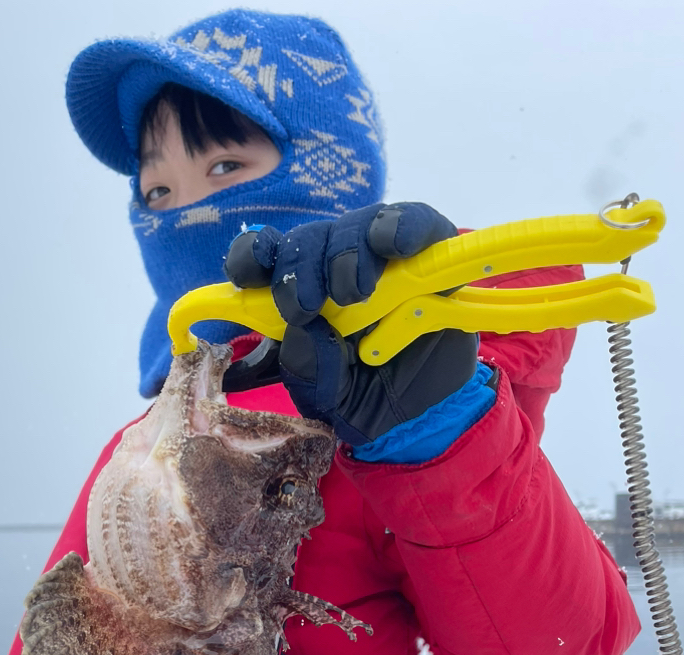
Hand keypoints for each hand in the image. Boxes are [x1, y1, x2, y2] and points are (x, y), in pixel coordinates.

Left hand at [224, 203, 479, 448]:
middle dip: (297, 270)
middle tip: (306, 306)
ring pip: (352, 226)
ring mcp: (378, 253)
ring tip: (356, 292)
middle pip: (305, 241)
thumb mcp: (337, 406)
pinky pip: (411, 221)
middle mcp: (333, 268)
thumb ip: (312, 380)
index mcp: (302, 300)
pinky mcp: (427, 246)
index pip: (263, 262)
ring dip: (345, 255)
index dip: (250, 259)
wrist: (438, 403)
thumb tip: (304, 335)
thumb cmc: (378, 397)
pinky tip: (396, 245)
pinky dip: (401, 226)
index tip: (245, 278)